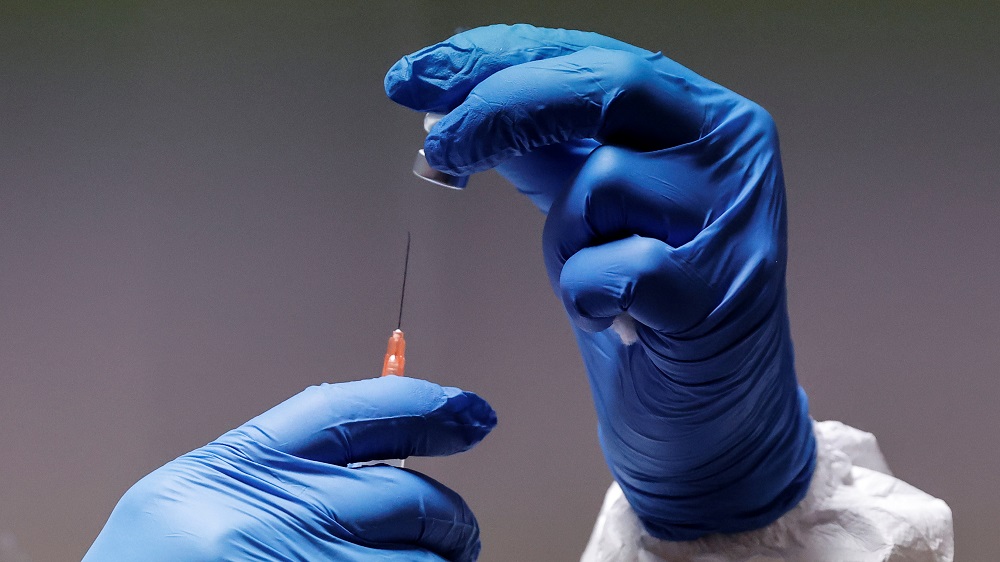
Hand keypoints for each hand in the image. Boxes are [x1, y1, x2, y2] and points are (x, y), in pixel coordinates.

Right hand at [83, 377, 495, 560]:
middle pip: (406, 494)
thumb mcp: (201, 502)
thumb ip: (285, 475)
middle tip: (459, 533)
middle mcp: (266, 517)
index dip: (425, 402)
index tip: (471, 412)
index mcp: (236, 469)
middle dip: (452, 517)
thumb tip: (395, 462)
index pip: (355, 411)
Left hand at [386, 24, 814, 539]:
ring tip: (594, 278)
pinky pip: (614, 266)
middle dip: (502, 108)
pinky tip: (613, 318)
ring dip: (566, 237)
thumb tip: (454, 105)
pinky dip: (588, 292)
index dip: (497, 57)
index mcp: (701, 115)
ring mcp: (734, 219)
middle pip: (606, 85)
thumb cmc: (649, 306)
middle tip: (438, 144)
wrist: (710, 414)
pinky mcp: (720, 292)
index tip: (417, 75)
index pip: (592, 55)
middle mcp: (731, 150)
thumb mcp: (593, 210)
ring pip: (603, 181)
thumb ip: (545, 151)